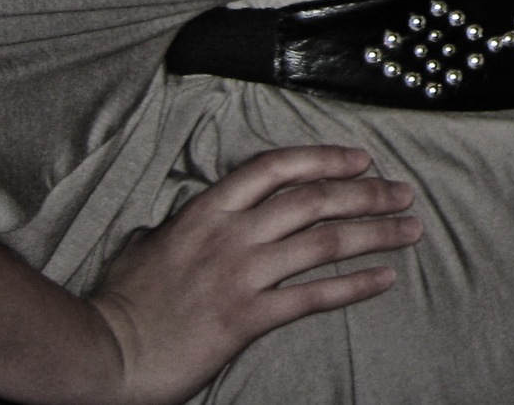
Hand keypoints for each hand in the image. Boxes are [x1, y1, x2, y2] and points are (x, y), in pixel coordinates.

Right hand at [85, 145, 420, 402]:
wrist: (103, 354)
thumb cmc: (118, 304)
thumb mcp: (142, 248)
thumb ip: (170, 228)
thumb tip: (172, 222)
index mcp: (206, 212)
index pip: (276, 168)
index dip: (324, 158)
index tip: (361, 160)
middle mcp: (230, 236)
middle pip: (314, 199)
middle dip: (367, 193)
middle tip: (404, 193)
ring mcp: (240, 275)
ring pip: (324, 241)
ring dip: (376, 232)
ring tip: (410, 229)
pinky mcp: (247, 317)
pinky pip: (314, 296)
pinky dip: (355, 285)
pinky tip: (384, 278)